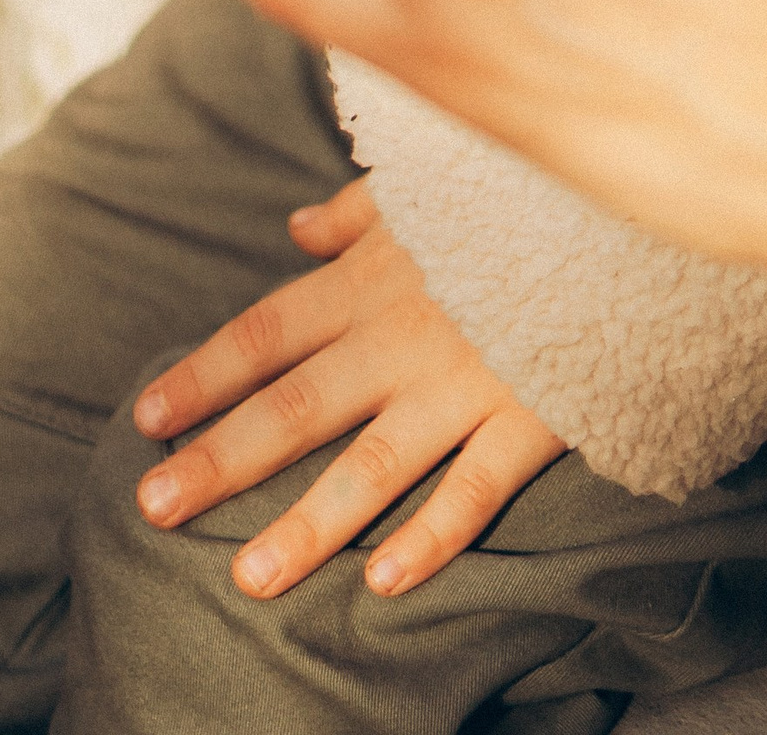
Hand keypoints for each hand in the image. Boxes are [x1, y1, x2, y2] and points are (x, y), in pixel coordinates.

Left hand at [130, 176, 564, 596]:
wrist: (620, 200)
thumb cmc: (516, 194)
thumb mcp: (430, 186)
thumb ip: (359, 211)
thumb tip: (298, 225)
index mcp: (374, 277)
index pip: (269, 330)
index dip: (205, 373)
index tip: (146, 416)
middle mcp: (405, 333)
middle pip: (298, 404)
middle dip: (223, 458)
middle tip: (152, 507)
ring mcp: (467, 378)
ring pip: (375, 463)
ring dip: (309, 523)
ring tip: (249, 576)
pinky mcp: (534, 412)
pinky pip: (478, 484)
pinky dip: (435, 534)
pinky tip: (386, 581)